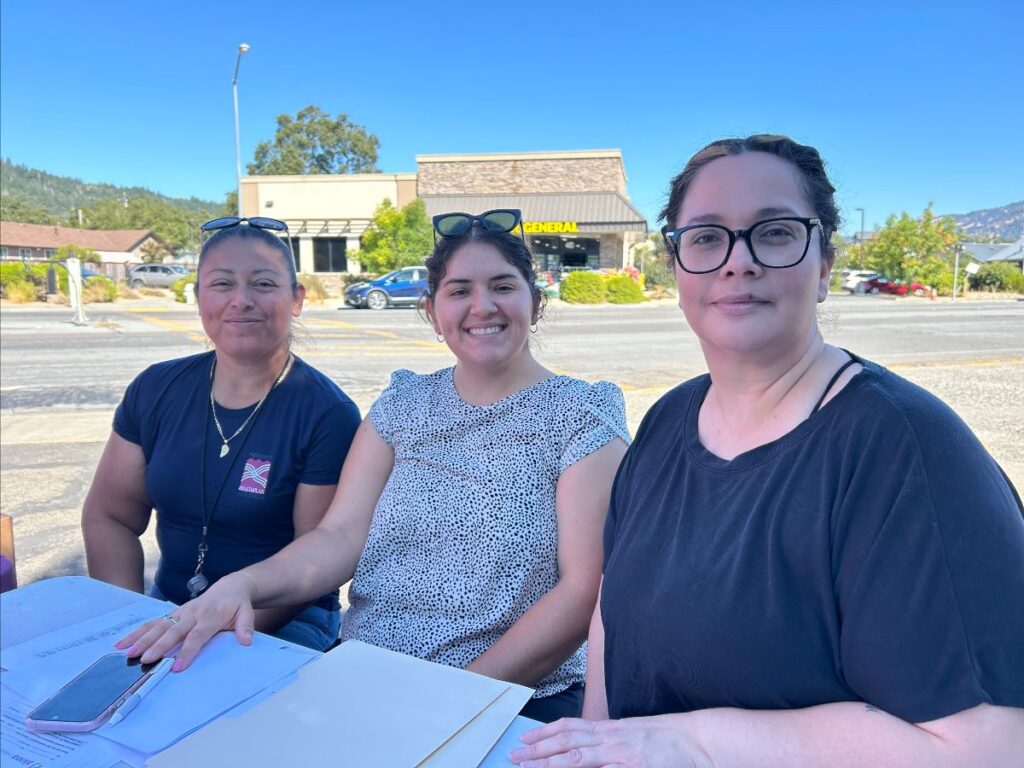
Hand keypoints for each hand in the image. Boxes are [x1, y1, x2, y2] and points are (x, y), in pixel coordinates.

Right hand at [115, 572, 256, 670]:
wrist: (230, 587)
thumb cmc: (237, 605)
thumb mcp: (246, 612)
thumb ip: (246, 626)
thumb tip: (247, 641)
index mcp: (210, 617)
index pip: (198, 635)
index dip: (188, 651)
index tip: (178, 667)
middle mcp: (192, 614)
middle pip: (173, 631)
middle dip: (158, 646)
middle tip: (145, 660)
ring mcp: (180, 613)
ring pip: (158, 626)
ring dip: (142, 639)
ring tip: (127, 653)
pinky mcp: (172, 614)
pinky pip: (153, 623)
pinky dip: (137, 632)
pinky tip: (122, 643)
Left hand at [509, 715, 701, 767]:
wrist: (700, 739)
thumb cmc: (671, 739)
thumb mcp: (636, 736)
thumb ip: (613, 742)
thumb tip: (591, 749)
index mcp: (612, 729)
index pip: (571, 728)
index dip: (546, 734)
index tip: (526, 740)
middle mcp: (612, 738)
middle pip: (566, 743)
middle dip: (538, 751)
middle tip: (514, 757)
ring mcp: (621, 754)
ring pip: (577, 758)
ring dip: (550, 763)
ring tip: (529, 767)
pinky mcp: (633, 766)